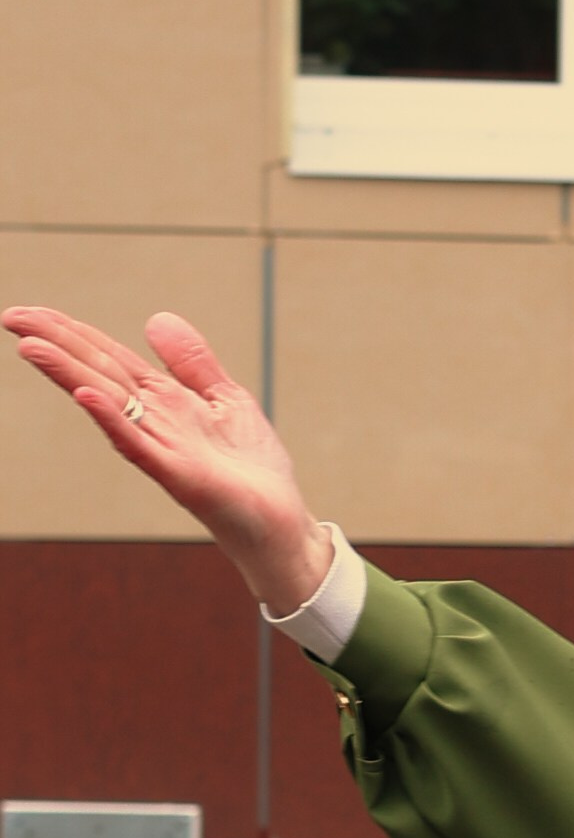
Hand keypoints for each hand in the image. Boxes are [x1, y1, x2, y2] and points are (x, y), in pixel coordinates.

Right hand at [3, 304, 332, 610]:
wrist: (282, 524)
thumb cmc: (253, 471)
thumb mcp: (227, 399)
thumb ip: (192, 363)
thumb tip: (155, 318)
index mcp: (164, 401)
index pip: (108, 357)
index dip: (71, 332)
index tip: (29, 312)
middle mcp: (155, 422)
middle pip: (99, 373)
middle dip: (56, 344)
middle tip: (11, 317)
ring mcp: (163, 449)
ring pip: (109, 403)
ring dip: (69, 374)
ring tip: (31, 346)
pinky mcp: (181, 477)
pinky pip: (140, 446)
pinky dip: (113, 420)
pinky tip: (87, 396)